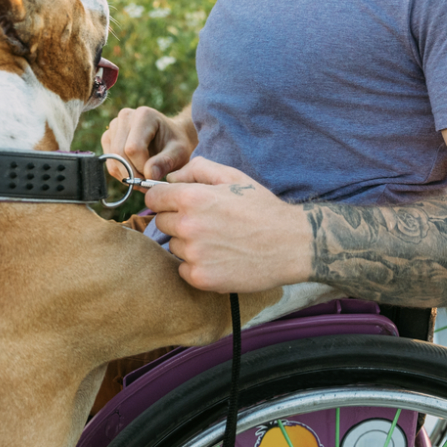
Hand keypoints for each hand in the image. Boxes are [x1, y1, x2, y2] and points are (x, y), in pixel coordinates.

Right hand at [100, 105, 196, 181]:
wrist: (169, 138)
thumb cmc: (175, 143)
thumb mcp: (179, 152)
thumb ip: (166, 162)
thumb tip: (149, 175)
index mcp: (144, 115)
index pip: (133, 148)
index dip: (142, 167)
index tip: (154, 175)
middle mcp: (125, 116)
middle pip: (119, 153)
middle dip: (133, 173)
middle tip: (148, 181)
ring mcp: (114, 127)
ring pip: (113, 159)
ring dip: (127, 175)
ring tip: (144, 177)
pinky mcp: (108, 138)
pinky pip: (109, 162)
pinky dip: (122, 173)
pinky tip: (136, 172)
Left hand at [143, 157, 312, 292]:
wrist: (291, 244)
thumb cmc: (263, 208)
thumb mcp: (233, 177)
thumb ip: (197, 169)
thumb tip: (170, 177)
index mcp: (193, 198)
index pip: (154, 197)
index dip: (164, 198)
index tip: (175, 203)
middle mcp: (188, 226)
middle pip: (161, 222)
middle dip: (178, 220)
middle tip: (207, 222)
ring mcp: (194, 254)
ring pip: (174, 246)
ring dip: (188, 244)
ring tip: (218, 240)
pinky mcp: (201, 278)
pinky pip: (183, 269)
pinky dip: (196, 265)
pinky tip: (219, 258)